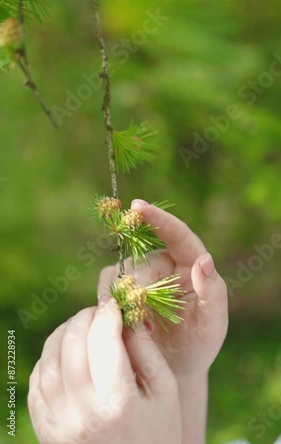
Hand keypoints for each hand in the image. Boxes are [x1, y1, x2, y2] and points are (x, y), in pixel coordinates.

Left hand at [28, 299, 181, 443]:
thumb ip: (145, 349)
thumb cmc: (158, 433)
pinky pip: (37, 381)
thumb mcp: (165, 390)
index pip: (103, 338)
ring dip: (64, 333)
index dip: (108, 312)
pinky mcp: (45, 429)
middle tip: (98, 312)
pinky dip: (48, 358)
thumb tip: (125, 315)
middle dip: (85, 317)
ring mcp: (58, 422)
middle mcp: (81, 412)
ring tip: (82, 328)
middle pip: (72, 343)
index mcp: (117, 402)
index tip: (115, 304)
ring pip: (48, 358)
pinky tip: (66, 354)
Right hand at [98, 199, 228, 442]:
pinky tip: (121, 325)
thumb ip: (214, 293)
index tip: (137, 206)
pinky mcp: (119, 291)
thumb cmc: (197, 346)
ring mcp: (138, 277)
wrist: (171, 370)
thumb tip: (205, 260)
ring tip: (138, 328)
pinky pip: (106, 287)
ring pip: (119, 271)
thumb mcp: (213, 325)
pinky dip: (109, 304)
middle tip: (142, 317)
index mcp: (189, 264)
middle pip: (141, 258)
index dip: (158, 218)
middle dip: (138, 284)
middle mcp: (163, 265)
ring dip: (123, 297)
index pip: (176, 234)